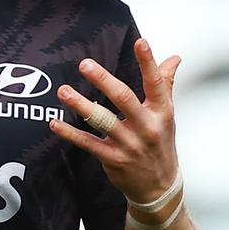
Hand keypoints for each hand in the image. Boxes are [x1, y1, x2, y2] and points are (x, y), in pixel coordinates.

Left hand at [49, 38, 180, 201]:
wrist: (159, 187)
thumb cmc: (160, 144)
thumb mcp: (167, 116)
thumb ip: (166, 84)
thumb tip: (173, 58)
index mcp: (161, 112)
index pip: (156, 83)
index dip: (148, 63)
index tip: (140, 41)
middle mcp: (146, 127)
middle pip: (124, 99)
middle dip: (104, 81)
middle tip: (85, 64)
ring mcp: (129, 144)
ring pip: (102, 121)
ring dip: (80, 105)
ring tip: (63, 91)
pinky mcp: (113, 159)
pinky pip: (88, 143)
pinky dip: (69, 133)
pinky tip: (54, 123)